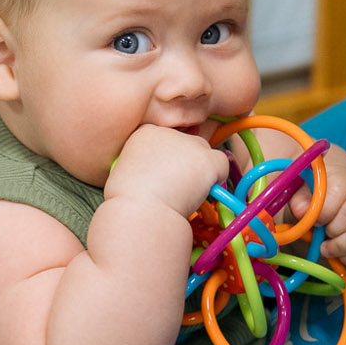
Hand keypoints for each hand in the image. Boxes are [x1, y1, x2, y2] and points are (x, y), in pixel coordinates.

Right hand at [105, 125, 232, 218]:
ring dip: (200, 170)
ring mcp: (190, 144)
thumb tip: (159, 171)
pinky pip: (222, 164)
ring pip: (205, 152)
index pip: (166, 139)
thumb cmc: (128, 201)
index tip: (163, 175)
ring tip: (186, 192)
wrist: (141, 211)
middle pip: (187, 143)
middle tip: (175, 186)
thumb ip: (142, 163)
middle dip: (185, 163)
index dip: (168, 158)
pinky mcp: (207, 159)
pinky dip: (217, 179)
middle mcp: (169, 133)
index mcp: (145, 133)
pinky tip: (203, 192)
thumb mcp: (124, 171)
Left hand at [294, 143, 345, 266]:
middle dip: (332, 228)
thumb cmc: (314, 196)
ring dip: (342, 247)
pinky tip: (337, 253)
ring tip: (325, 246)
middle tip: (319, 232)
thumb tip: (301, 211)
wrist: (334, 200)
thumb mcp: (300, 192)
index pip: (341, 191)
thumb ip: (298, 199)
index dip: (324, 210)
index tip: (313, 220)